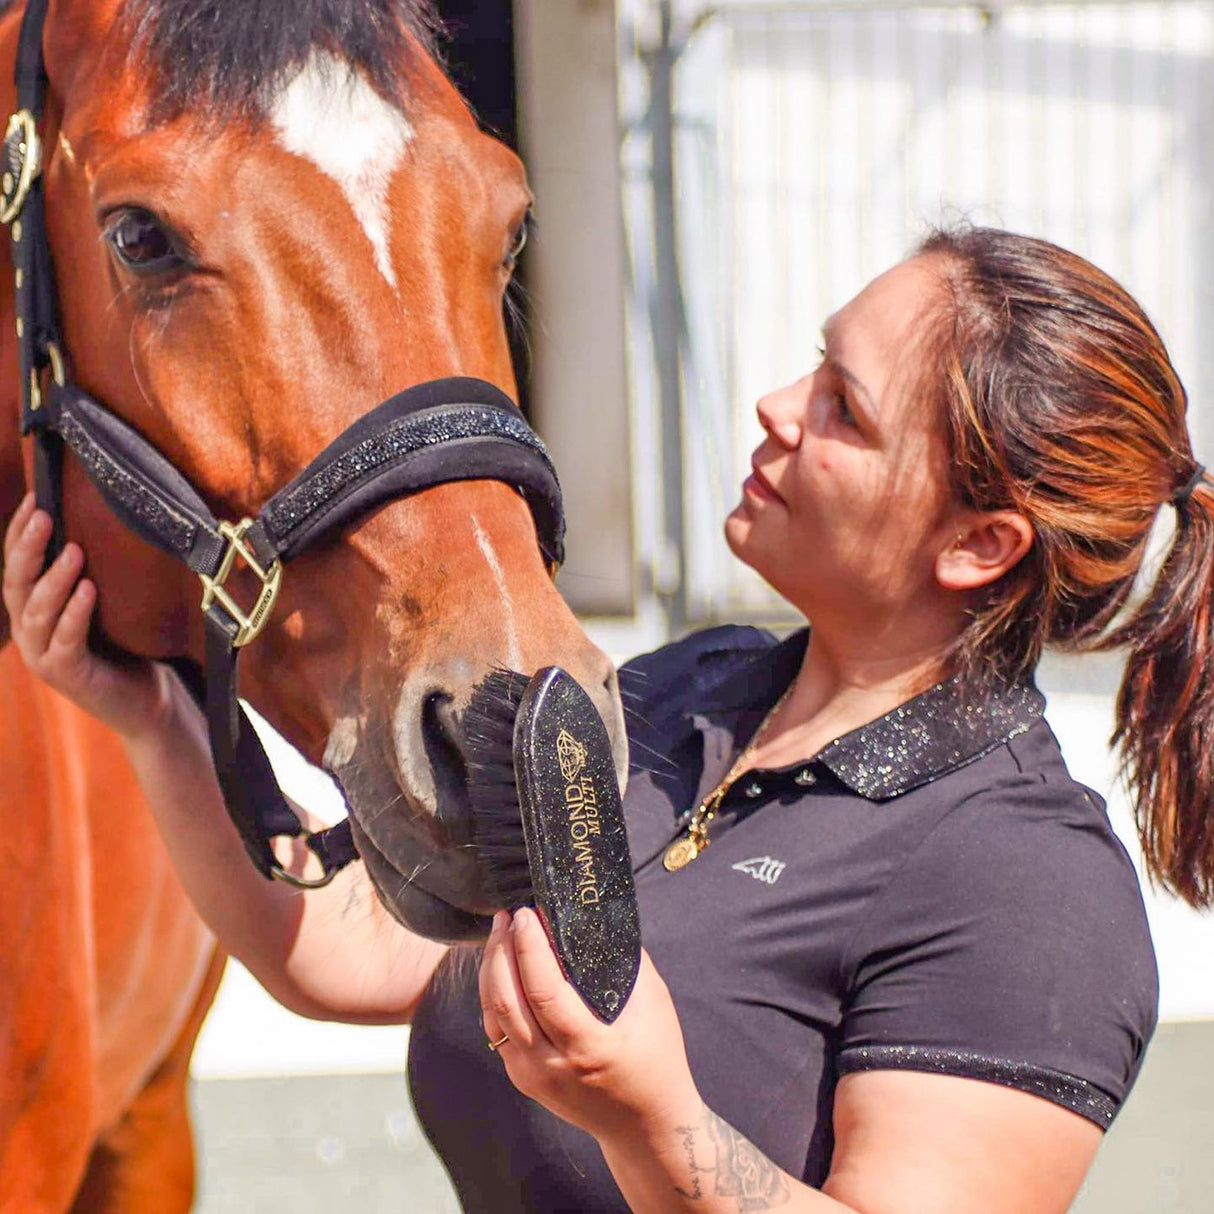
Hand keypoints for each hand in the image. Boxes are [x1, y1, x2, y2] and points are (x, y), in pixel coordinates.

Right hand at [3, 494, 172, 739]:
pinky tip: (89, 589)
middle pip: (16, 583)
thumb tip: (97, 519)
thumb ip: (91, 572)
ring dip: (54, 578)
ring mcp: (43, 655)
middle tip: (44, 514)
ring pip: (38, 611)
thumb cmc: (125, 645)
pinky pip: (67, 640)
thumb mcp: (105, 603)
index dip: (19, 532)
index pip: (16, 565)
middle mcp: (28, 632)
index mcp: (31, 611)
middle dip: (27, 547)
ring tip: (74, 549)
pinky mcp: (67, 675)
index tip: (35, 498)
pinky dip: (76, 612)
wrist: (146, 700)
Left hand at [479, 907, 702, 1143]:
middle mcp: (552, 1065)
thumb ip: (621, 959)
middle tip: (510, 915)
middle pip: (507, 999)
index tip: (527, 913)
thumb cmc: (656, 1057)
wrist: (645, 1125)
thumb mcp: (652, 1002)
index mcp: (588, 1046)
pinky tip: (501, 968)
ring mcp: (532, 1076)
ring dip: (491, 968)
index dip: (529, 947)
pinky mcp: (522, 1079)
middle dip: (502, 949)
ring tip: (501, 933)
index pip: (543, 989)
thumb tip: (590, 917)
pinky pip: (497, 1029)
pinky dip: (494, 993)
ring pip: (493, 1013)